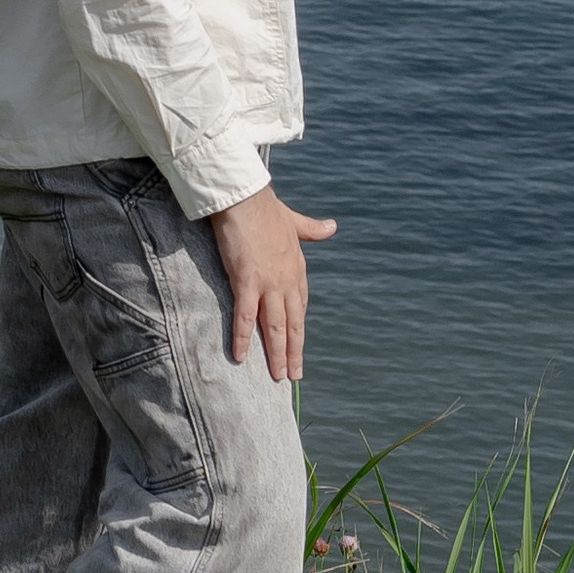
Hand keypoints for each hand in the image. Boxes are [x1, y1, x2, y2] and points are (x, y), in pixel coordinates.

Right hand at [205, 183, 335, 386]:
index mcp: (297, 267)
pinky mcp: (247, 280)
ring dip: (277, 353)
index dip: (299, 328)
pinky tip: (241, 356)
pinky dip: (243, 337)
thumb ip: (311, 228)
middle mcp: (287, 280)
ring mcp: (268, 283)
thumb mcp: (293, 220)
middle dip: (294, 351)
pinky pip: (246, 316)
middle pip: (293, 323)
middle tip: (294, 375)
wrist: (246, 196)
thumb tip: (332, 226)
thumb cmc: (265, 206)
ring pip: (275, 326)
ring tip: (278, 376)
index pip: (301, 305)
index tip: (298, 346)